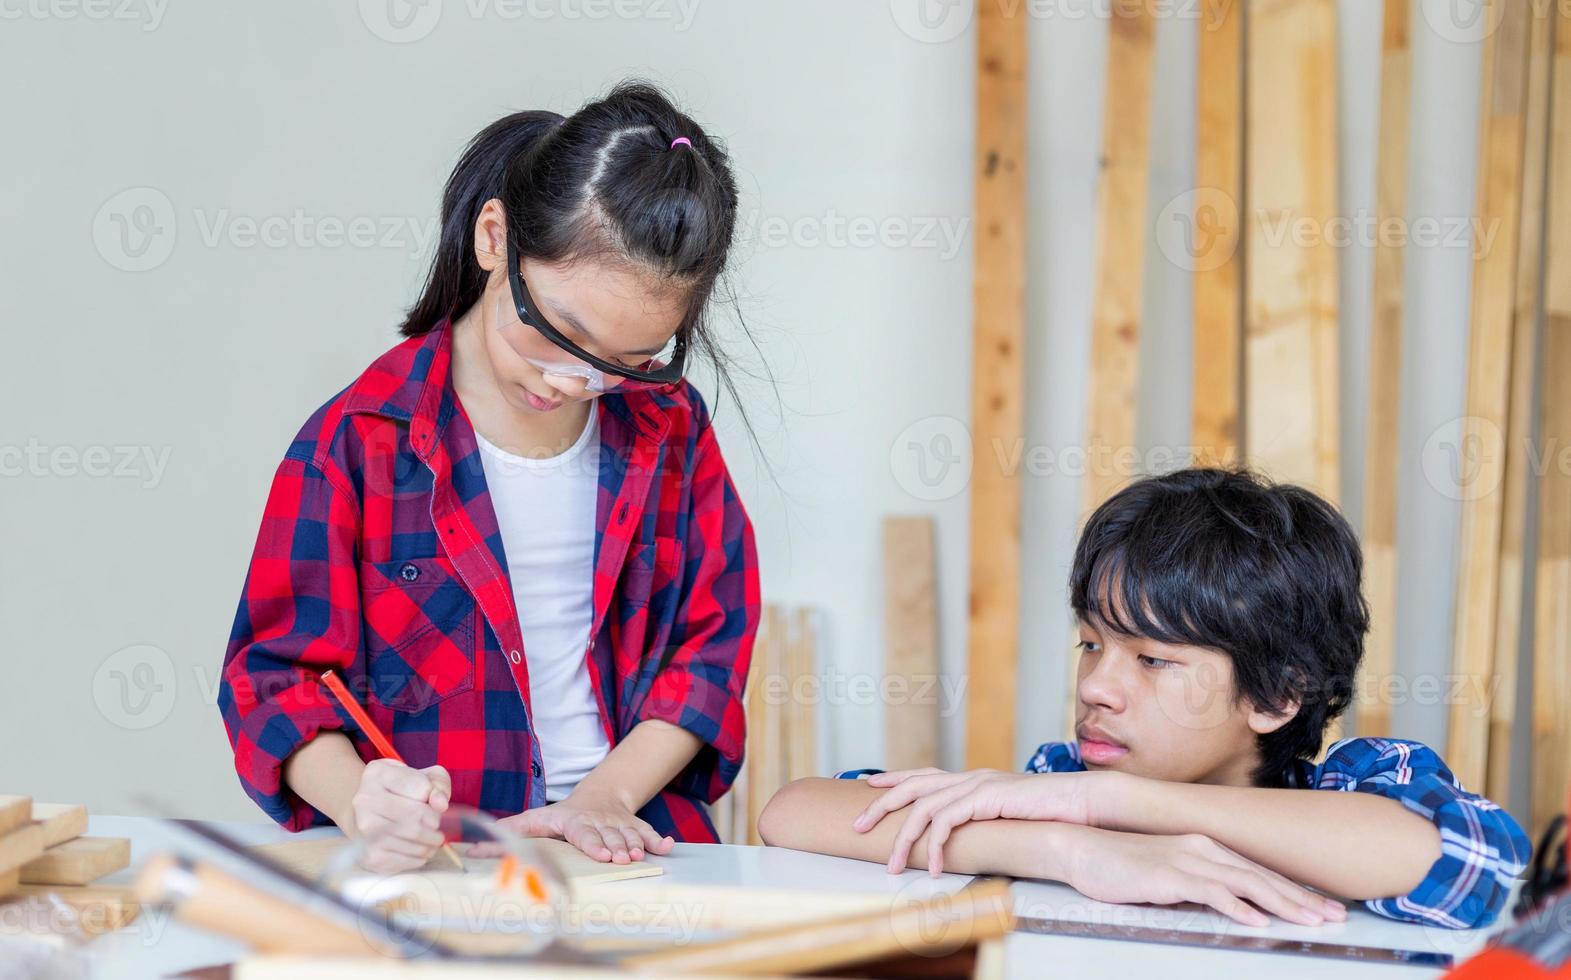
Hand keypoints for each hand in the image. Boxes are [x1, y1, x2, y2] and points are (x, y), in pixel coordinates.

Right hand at [346, 759, 451, 873]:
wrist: (367, 815)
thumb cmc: (401, 793)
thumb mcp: (423, 776)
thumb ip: (439, 783)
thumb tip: (440, 804)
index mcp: (378, 774)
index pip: (421, 788)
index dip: (434, 797)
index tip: (432, 801)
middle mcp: (364, 800)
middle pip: (416, 816)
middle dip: (435, 822)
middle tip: (437, 825)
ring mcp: (363, 829)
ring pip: (413, 839)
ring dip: (431, 841)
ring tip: (432, 838)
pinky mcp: (369, 855)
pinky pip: (407, 860)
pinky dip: (421, 856)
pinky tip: (420, 849)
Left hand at [488, 791, 674, 863]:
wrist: (599, 797)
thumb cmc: (561, 817)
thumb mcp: (533, 820)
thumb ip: (508, 833)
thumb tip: (471, 846)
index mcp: (575, 823)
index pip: (585, 834)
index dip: (593, 844)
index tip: (601, 854)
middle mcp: (600, 823)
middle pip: (609, 837)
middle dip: (616, 847)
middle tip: (622, 858)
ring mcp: (619, 825)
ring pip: (629, 836)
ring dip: (636, 846)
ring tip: (640, 856)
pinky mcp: (635, 826)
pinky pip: (649, 832)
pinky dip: (659, 840)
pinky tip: (668, 847)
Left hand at [853, 768, 1105, 874]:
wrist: (1078, 801)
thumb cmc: (1047, 811)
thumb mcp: (1006, 813)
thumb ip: (984, 817)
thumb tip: (964, 835)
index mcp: (973, 778)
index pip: (924, 774)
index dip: (894, 779)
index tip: (869, 786)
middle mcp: (970, 777)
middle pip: (912, 786)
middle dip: (881, 805)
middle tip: (858, 826)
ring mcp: (976, 784)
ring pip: (923, 808)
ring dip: (905, 840)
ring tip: (894, 867)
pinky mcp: (985, 798)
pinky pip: (947, 822)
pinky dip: (936, 846)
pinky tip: (935, 868)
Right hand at [1063, 828, 1347, 927]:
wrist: (1081, 849)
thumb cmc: (1121, 865)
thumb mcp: (1167, 873)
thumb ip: (1197, 885)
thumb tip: (1226, 905)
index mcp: (1204, 847)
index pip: (1258, 871)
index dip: (1293, 890)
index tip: (1322, 906)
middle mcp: (1201, 849)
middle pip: (1261, 876)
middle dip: (1302, 898)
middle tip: (1334, 916)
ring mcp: (1185, 860)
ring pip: (1245, 883)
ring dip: (1281, 903)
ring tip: (1310, 921)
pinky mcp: (1168, 876)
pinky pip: (1210, 892)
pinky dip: (1238, 907)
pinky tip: (1257, 920)